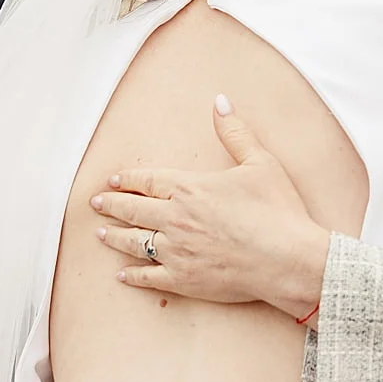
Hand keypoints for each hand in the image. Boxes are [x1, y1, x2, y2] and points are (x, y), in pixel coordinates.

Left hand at [91, 95, 329, 322]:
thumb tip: (220, 101)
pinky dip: (132, 275)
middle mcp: (175, 219)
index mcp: (190, 188)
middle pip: (132, 209)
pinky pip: (148, 276)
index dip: (128, 179)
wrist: (287, 259)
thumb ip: (235, 132)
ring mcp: (176, 251)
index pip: (148, 180)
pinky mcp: (183, 280)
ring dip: (114, 237)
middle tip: (95, 203)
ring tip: (100, 234)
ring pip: (134, 243)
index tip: (112, 180)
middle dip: (111, 205)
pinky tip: (122, 274)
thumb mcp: (260, 162)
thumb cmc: (277, 210)